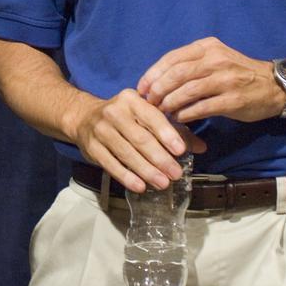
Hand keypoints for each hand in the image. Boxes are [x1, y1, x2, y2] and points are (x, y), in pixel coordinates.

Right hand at [70, 89, 205, 192]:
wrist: (84, 116)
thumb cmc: (125, 117)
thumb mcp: (147, 115)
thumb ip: (174, 130)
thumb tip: (201, 147)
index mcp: (131, 100)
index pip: (152, 117)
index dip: (167, 134)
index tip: (181, 151)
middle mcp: (114, 112)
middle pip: (140, 138)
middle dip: (159, 158)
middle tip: (176, 174)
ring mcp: (101, 130)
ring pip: (126, 152)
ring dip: (146, 170)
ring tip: (163, 183)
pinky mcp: (92, 147)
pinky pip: (110, 164)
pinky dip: (126, 176)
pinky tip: (140, 186)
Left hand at [136, 36, 284, 123]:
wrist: (275, 86)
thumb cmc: (238, 73)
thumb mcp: (216, 58)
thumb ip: (191, 64)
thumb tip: (157, 80)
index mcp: (208, 47)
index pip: (172, 58)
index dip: (153, 74)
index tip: (141, 88)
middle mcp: (216, 60)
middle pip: (176, 74)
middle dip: (157, 90)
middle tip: (148, 103)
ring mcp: (225, 79)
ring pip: (187, 91)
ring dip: (169, 103)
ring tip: (161, 112)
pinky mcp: (232, 100)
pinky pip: (201, 107)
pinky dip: (185, 114)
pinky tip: (178, 119)